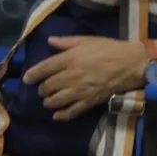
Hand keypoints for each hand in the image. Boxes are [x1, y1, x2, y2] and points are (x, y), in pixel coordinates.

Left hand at [22, 36, 148, 120]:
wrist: (130, 63)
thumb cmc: (108, 48)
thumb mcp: (86, 40)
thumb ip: (66, 42)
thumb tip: (49, 41)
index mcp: (69, 59)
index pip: (43, 69)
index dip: (32, 75)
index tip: (27, 79)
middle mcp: (71, 76)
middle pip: (47, 87)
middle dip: (41, 89)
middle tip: (42, 89)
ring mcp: (79, 91)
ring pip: (56, 101)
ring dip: (48, 102)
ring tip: (48, 101)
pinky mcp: (89, 102)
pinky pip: (71, 112)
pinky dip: (61, 115)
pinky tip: (56, 115)